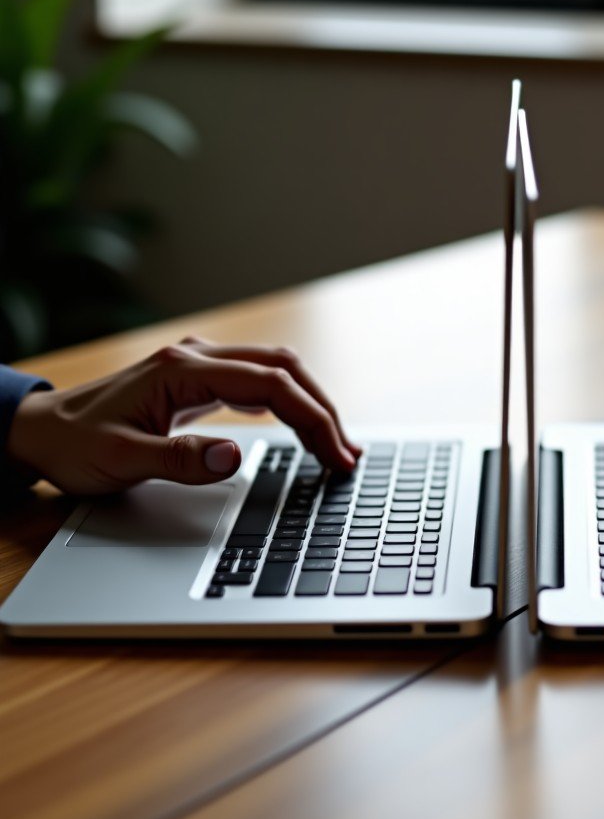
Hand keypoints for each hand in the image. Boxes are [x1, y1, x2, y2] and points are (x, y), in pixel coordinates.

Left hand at [7, 337, 360, 494]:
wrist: (40, 433)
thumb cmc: (75, 446)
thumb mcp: (120, 461)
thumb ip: (180, 459)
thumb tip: (236, 457)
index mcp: (183, 371)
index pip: (271, 385)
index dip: (312, 419)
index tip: (335, 455)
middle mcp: (197, 358)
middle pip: (284, 369)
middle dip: (323, 410)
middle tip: (347, 455)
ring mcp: (200, 365)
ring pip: (277, 371)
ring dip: (312, 403)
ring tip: (338, 444)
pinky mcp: (201, 379)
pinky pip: (261, 382)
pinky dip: (291, 403)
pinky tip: (304, 427)